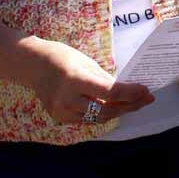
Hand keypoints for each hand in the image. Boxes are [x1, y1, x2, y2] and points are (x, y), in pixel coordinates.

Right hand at [27, 38, 153, 124]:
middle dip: (129, 105)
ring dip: (119, 112)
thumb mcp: (86, 63)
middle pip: (106, 110)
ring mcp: (61, 112)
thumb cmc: (62, 57)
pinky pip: (87, 119)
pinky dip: (102, 114)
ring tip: (135, 104)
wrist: (32, 65)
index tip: (146, 90)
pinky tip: (115, 107)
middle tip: (146, 99)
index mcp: (75, 80)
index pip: (110, 93)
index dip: (131, 94)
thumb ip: (105, 80)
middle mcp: (66, 99)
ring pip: (98, 118)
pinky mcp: (59, 118)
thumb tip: (126, 92)